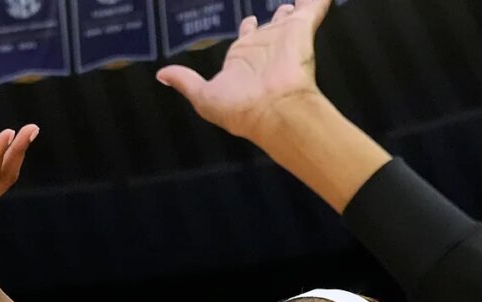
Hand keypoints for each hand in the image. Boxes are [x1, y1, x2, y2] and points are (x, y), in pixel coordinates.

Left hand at [156, 0, 330, 141]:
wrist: (274, 111)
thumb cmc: (242, 110)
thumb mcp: (204, 96)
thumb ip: (186, 82)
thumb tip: (163, 75)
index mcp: (245, 60)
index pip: (247, 39)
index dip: (248, 30)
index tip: (249, 21)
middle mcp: (266, 48)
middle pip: (272, 26)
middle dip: (276, 18)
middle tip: (282, 8)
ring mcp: (285, 39)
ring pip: (293, 14)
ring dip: (298, 7)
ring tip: (299, 2)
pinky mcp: (301, 31)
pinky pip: (313, 7)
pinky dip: (318, 1)